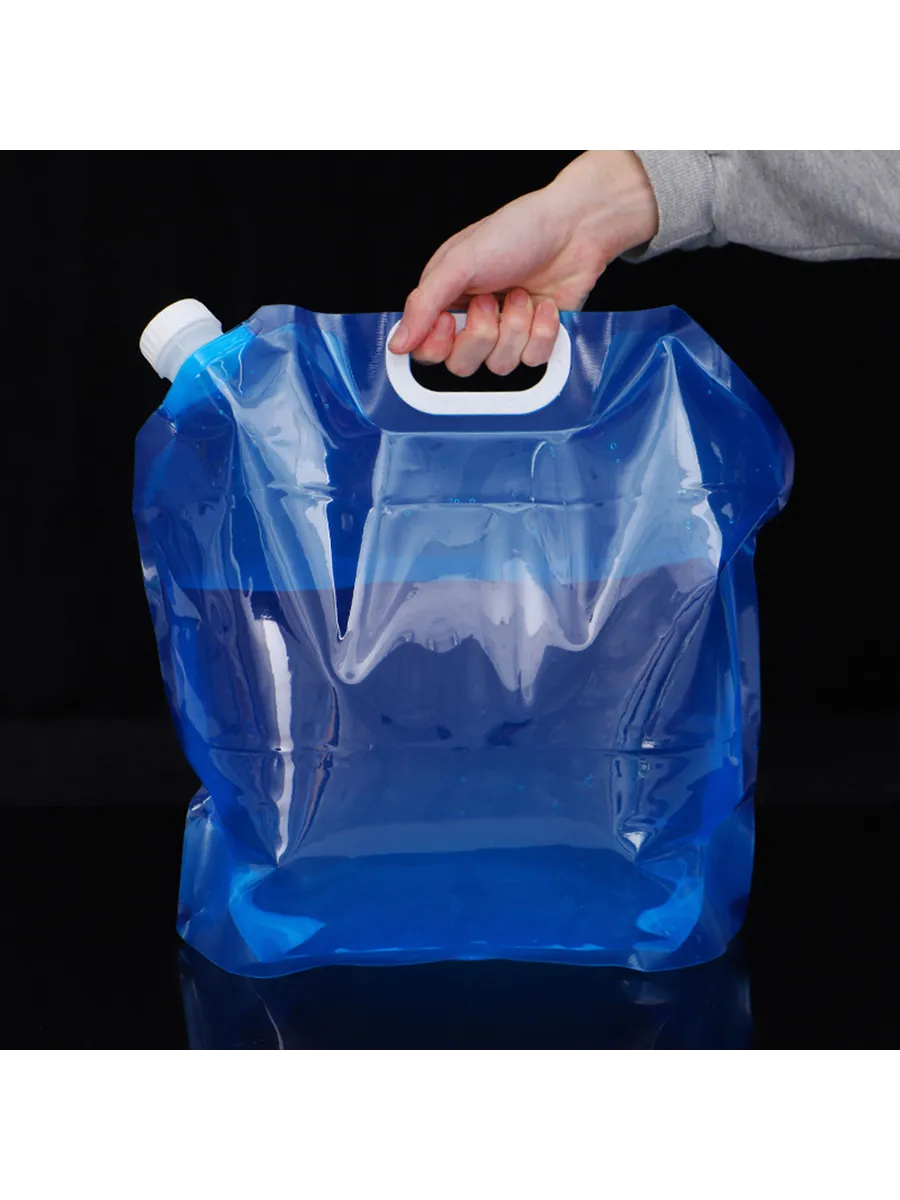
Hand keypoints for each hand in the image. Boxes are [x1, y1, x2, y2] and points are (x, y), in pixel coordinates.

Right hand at [389, 150, 657, 375]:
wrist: (575, 228)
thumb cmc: (517, 232)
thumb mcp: (460, 262)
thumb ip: (423, 306)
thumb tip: (397, 345)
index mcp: (446, 300)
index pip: (426, 352)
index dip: (437, 345)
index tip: (450, 320)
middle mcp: (473, 321)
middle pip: (462, 365)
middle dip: (482, 332)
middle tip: (492, 299)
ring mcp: (506, 333)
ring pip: (500, 365)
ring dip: (515, 327)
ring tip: (522, 293)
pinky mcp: (536, 339)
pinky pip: (533, 361)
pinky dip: (541, 331)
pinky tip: (544, 304)